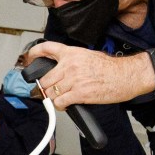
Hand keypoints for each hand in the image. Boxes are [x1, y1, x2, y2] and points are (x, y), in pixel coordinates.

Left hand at [28, 42, 147, 107]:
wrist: (126, 75)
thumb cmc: (112, 68)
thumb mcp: (89, 56)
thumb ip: (73, 61)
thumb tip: (62, 70)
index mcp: (72, 53)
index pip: (47, 48)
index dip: (34, 54)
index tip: (28, 59)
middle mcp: (70, 65)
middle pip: (45, 79)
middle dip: (45, 88)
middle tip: (48, 92)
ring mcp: (73, 80)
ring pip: (50, 93)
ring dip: (53, 99)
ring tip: (61, 99)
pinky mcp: (79, 94)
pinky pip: (60, 102)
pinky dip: (60, 106)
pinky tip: (66, 104)